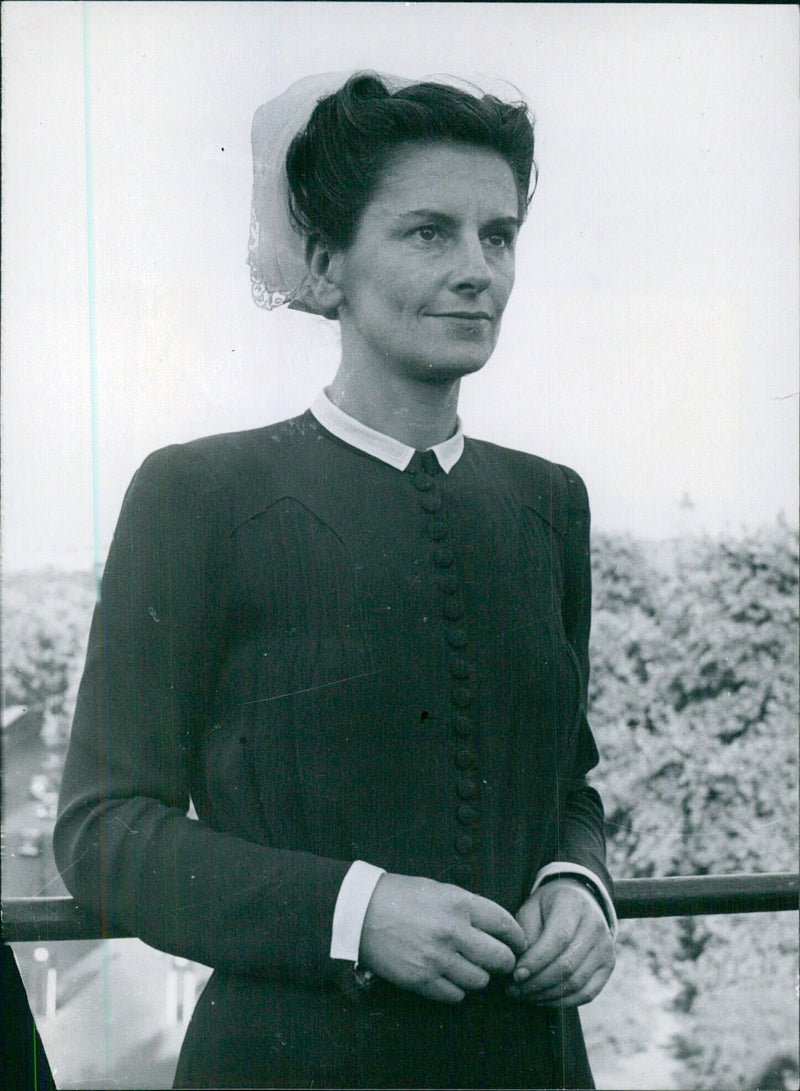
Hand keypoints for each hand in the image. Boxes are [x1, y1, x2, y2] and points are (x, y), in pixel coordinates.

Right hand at [359, 873, 526, 1003]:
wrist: (361, 912)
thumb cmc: (399, 896)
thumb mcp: (438, 889)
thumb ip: (466, 907)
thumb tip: (492, 926)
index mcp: (459, 904)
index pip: (504, 924)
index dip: (517, 936)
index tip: (518, 942)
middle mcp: (452, 932)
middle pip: (499, 958)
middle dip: (504, 962)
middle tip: (501, 962)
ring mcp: (437, 959)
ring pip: (480, 981)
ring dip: (478, 977)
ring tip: (468, 968)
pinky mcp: (422, 980)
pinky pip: (455, 996)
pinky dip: (456, 990)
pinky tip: (449, 977)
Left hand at [506, 878, 614, 1005]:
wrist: (577, 902)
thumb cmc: (548, 908)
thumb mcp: (531, 909)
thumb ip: (526, 935)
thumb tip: (521, 968)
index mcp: (574, 906)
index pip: (559, 939)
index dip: (536, 961)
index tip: (516, 975)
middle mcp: (595, 926)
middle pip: (567, 964)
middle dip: (537, 983)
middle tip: (514, 990)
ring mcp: (606, 948)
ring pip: (576, 983)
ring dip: (547, 995)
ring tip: (525, 996)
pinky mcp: (608, 966)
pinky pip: (587, 993)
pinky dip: (563, 1002)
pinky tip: (543, 999)